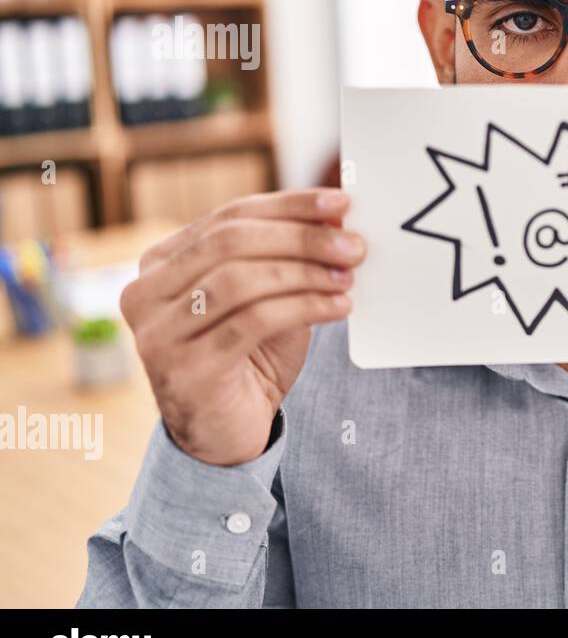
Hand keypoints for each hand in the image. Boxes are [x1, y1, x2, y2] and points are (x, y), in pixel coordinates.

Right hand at [119, 188, 364, 465]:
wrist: (225, 434)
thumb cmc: (249, 357)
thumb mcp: (267, 297)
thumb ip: (286, 257)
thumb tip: (336, 216)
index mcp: (161, 263)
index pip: (229, 216)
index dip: (289, 205)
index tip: (340, 203)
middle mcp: (145, 292)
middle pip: (231, 242)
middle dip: (301, 238)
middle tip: (353, 245)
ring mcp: (158, 332)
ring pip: (240, 280)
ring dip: (305, 273)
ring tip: (348, 278)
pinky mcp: (185, 368)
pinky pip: (253, 322)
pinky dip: (304, 307)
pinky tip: (339, 307)